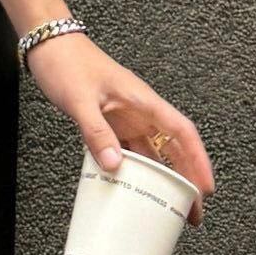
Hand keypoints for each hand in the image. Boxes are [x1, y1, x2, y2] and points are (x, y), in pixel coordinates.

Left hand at [25, 31, 215, 226]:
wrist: (49, 44)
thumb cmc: (67, 61)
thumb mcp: (81, 100)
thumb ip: (96, 132)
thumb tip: (114, 164)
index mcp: (142, 101)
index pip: (182, 132)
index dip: (198, 160)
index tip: (206, 187)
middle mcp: (139, 111)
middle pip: (172, 147)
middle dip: (186, 178)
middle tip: (192, 210)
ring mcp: (125, 117)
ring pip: (152, 152)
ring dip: (161, 178)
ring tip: (167, 206)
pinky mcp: (110, 122)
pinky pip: (128, 150)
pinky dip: (133, 169)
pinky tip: (131, 186)